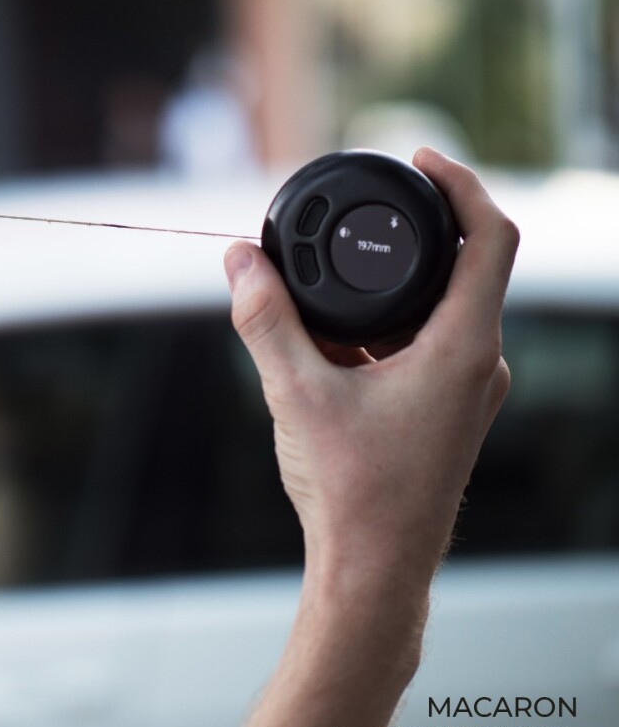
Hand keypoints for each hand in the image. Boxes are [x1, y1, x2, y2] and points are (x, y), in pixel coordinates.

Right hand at [229, 147, 517, 726]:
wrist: (374, 569)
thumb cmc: (349, 489)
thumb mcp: (295, 391)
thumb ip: (265, 318)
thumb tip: (237, 259)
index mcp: (464, 347)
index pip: (489, 235)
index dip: (458, 183)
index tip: (416, 158)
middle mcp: (481, 364)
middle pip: (464, 267)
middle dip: (408, 236)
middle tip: (354, 220)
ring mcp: (468, 391)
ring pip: (440, 311)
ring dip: (391, 290)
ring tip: (327, 292)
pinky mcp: (448, 413)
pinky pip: (428, 346)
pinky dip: (387, 329)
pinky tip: (334, 347)